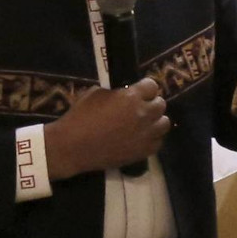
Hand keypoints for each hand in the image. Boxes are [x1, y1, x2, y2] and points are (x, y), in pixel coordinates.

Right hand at [44, 77, 170, 179]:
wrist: (72, 147)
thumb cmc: (80, 117)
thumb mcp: (96, 93)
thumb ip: (117, 92)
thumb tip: (125, 93)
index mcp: (132, 97)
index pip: (152, 86)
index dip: (145, 88)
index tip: (139, 92)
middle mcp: (143, 114)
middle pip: (161, 104)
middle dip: (151, 103)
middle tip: (140, 108)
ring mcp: (146, 134)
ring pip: (164, 123)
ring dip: (155, 121)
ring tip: (143, 123)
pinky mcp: (143, 151)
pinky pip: (158, 142)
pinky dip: (152, 138)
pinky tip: (141, 138)